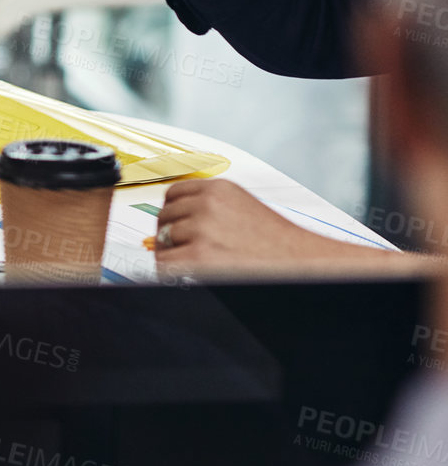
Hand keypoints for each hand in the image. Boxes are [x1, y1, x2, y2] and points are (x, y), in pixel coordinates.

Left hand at [155, 179, 413, 274]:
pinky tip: (195, 276)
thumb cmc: (278, 245)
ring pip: (161, 243)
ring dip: (174, 255)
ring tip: (200, 266)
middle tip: (192, 251)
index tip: (180, 226)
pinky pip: (164, 265)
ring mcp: (201, 231)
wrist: (304, 265)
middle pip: (163, 218)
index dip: (175, 214)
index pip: (173, 194)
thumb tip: (172, 221)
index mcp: (219, 189)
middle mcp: (207, 205)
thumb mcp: (243, 209)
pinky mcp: (197, 259)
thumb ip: (209, 207)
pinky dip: (174, 273)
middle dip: (172, 235)